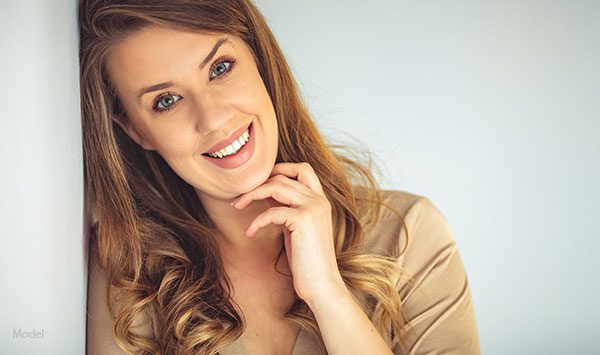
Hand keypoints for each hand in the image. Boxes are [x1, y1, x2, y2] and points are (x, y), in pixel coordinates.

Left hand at [231, 162, 345, 302]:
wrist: (321, 284)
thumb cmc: (306, 260)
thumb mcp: (295, 227)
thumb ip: (286, 207)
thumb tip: (265, 191)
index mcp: (320, 200)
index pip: (302, 169)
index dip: (279, 169)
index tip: (259, 183)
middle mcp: (319, 199)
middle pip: (283, 175)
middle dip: (258, 183)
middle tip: (240, 197)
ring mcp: (313, 208)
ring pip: (276, 186)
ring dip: (251, 195)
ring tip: (237, 206)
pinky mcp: (303, 220)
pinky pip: (271, 211)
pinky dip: (256, 221)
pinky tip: (250, 233)